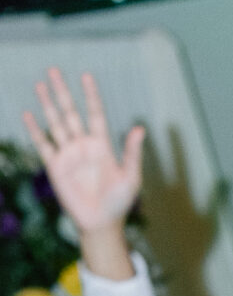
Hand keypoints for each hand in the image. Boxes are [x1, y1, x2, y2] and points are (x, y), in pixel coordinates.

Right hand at [22, 67, 143, 237]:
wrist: (101, 225)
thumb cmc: (119, 203)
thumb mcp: (130, 178)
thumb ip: (132, 153)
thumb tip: (140, 128)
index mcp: (102, 145)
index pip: (95, 113)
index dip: (90, 95)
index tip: (86, 76)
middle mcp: (83, 145)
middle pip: (70, 112)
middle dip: (62, 92)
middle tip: (53, 70)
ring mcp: (68, 155)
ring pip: (55, 123)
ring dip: (47, 105)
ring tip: (40, 85)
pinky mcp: (55, 167)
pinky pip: (43, 145)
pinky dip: (36, 130)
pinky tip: (29, 115)